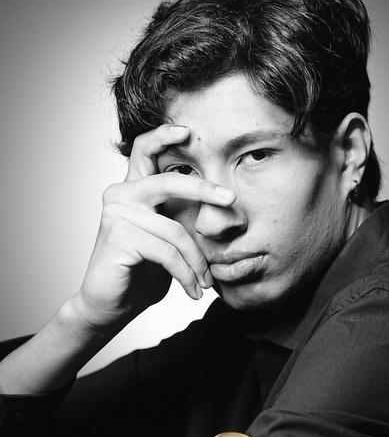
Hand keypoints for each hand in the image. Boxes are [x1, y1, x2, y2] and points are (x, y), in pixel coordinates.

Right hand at [70, 124, 234, 332]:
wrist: (110, 306)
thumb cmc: (141, 271)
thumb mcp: (167, 239)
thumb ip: (180, 216)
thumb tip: (222, 206)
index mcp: (133, 189)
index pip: (144, 150)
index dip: (164, 136)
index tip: (188, 131)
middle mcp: (121, 194)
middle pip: (169, 181)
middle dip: (204, 189)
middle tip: (231, 199)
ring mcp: (117, 214)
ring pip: (175, 231)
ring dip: (197, 262)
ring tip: (205, 283)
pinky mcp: (118, 237)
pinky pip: (167, 252)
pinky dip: (186, 274)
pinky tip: (192, 290)